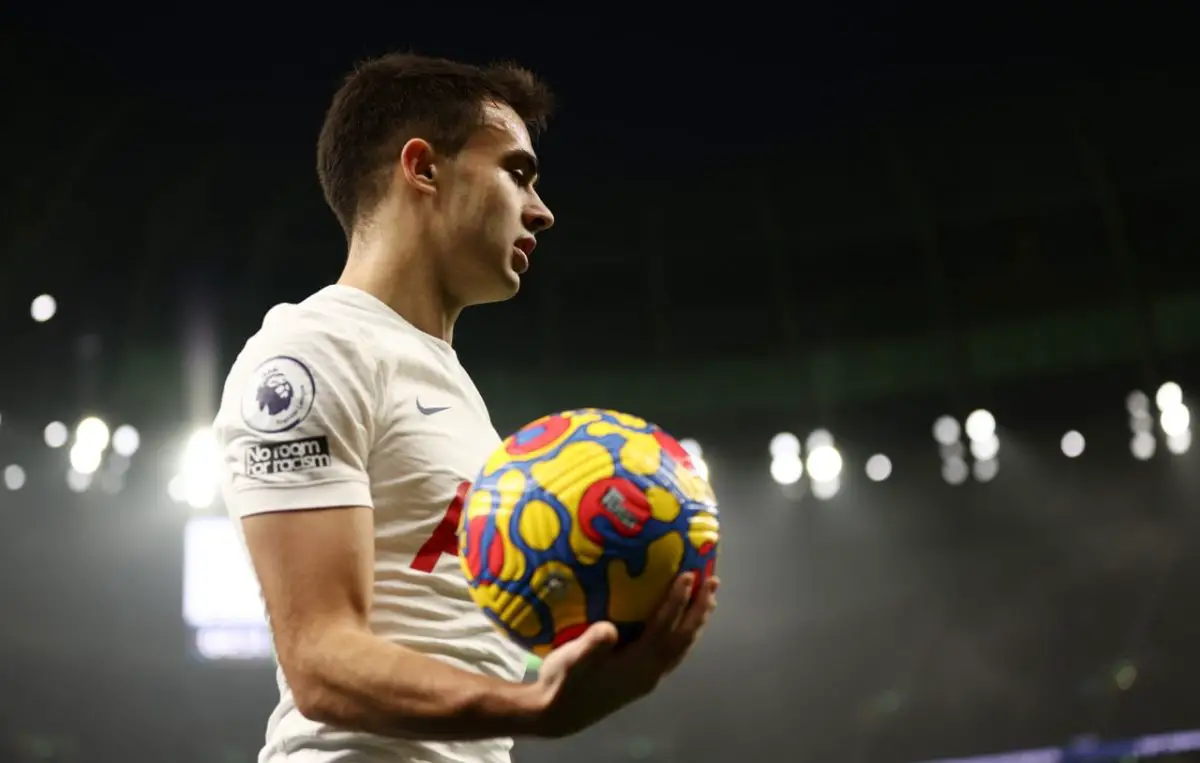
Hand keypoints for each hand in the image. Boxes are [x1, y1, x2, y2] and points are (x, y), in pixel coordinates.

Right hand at [528, 572, 718, 737]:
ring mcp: (649, 677)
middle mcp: (651, 672)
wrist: (558, 713)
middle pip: (683, 637)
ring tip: (708, 599)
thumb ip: (592, 645)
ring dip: (696, 622)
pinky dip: (683, 634)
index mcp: (638, 665)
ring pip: (681, 646)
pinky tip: (681, 625)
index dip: (677, 600)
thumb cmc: (564, 682)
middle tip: (713, 581)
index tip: (689, 574)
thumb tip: (608, 630)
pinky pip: (673, 652)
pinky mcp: (642, 678)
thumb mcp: (572, 660)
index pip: (664, 627)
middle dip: (699, 609)